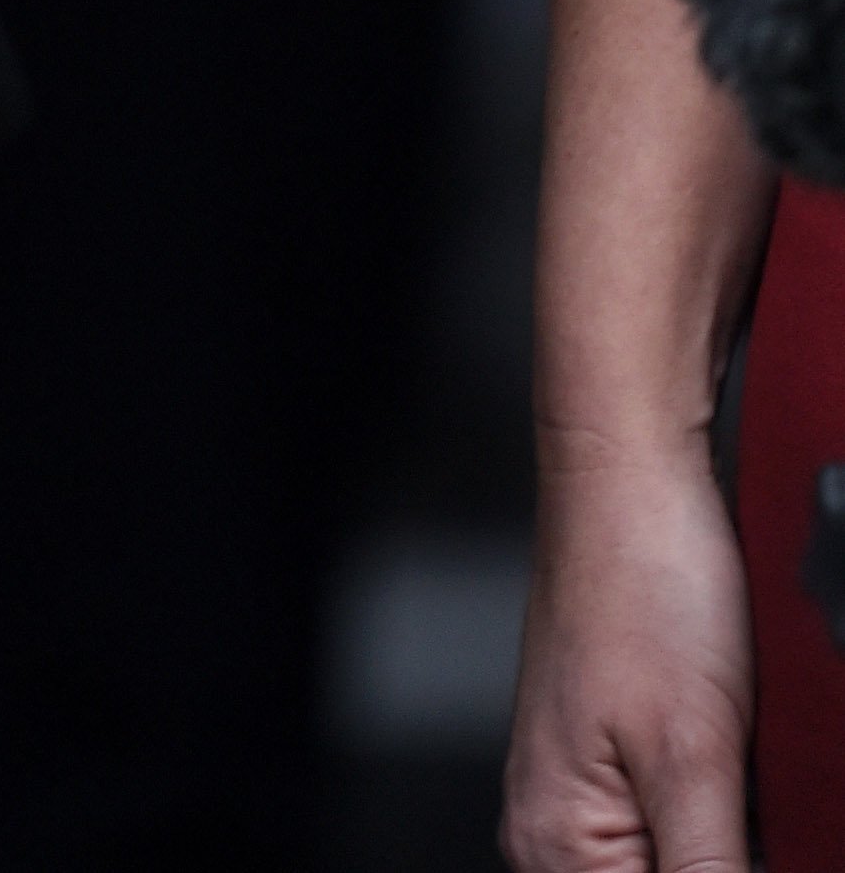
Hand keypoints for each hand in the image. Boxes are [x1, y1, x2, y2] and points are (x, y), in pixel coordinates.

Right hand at [503, 439, 756, 870]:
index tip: (749, 831)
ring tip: (740, 763)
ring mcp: (587, 798)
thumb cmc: (639, 580)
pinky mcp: (620, 765)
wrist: (631, 472)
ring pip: (681, 867)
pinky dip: (726, 818)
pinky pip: (682, 832)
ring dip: (734, 842)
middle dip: (732, 855)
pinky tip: (743, 767)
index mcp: (558, 849)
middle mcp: (556, 835)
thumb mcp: (695, 758)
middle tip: (740, 772)